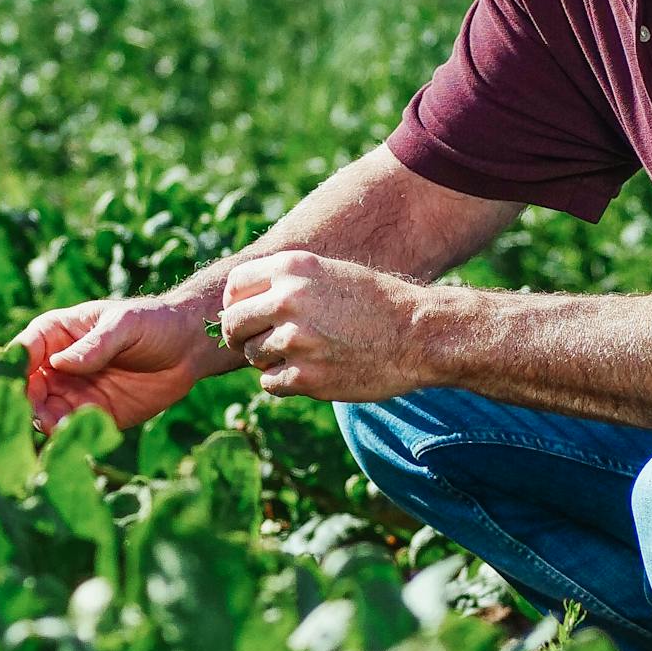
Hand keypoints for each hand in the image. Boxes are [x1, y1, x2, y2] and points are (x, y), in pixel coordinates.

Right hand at [18, 295, 214, 433]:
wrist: (190, 349)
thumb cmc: (155, 323)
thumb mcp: (126, 324)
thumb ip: (95, 344)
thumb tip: (59, 364)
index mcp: (56, 334)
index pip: (22, 353)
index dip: (13, 371)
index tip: (15, 389)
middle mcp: (56, 366)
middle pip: (26, 389)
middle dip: (26, 405)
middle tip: (40, 416)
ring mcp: (72, 392)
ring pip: (42, 413)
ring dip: (44, 424)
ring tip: (59, 427)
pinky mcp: (92, 416)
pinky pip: (69, 431)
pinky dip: (66, 437)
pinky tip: (75, 438)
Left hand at [219, 249, 420, 401]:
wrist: (417, 333)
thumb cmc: (375, 302)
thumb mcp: (330, 273)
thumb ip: (288, 283)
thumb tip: (240, 303)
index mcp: (293, 268)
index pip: (235, 286)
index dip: (236, 304)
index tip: (247, 316)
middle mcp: (289, 300)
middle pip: (233, 324)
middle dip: (241, 336)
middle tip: (259, 343)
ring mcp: (297, 340)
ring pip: (251, 355)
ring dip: (267, 360)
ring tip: (299, 355)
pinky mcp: (306, 377)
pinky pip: (270, 383)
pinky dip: (283, 382)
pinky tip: (309, 371)